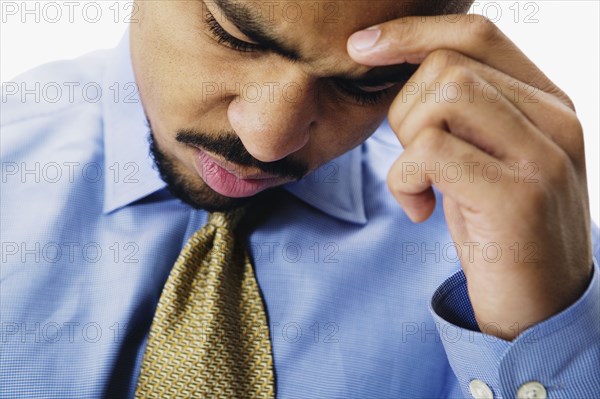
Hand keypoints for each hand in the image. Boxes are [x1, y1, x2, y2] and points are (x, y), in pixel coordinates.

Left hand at [348, 15, 592, 340]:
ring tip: (420, 185)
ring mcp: (542, 155)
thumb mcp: (484, 156)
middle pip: (447, 67)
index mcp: (548, 102)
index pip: (477, 33)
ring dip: (406, 144)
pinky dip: (404, 179)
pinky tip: (419, 209)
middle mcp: (555, 119)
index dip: (412, 31)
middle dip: (404, 110)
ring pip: (440, 99)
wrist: (539, 305)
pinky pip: (430, 150)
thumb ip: (464, 111)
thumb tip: (398, 63)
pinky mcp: (517, 195)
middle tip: (415, 159)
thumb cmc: (498, 228)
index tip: (362, 46)